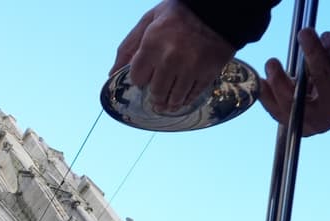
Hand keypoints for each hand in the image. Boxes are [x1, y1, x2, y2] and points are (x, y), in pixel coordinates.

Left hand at [112, 0, 236, 113]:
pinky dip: (185, 99)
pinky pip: (192, 95)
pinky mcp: (208, 73)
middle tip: (156, 95)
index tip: (145, 76)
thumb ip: (129, 46)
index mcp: (153, 44)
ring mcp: (191, 67)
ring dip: (169, 102)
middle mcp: (171, 58)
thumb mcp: (148, 21)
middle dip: (154, 95)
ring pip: (174, 99)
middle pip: (156, 92)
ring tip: (167, 102)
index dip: (140, 79)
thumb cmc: (179, 13)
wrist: (218, 9)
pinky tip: (182, 97)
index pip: (138, 78)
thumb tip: (112, 73)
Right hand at [259, 29, 329, 135]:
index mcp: (305, 125)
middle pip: (295, 100)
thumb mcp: (305, 96)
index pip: (280, 113)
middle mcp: (323, 120)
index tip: (259, 80)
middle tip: (271, 62)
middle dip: (280, 80)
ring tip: (305, 34)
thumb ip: (285, 91)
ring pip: (322, 76)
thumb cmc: (329, 90)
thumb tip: (259, 82)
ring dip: (312, 51)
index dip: (267, 98)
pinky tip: (328, 39)